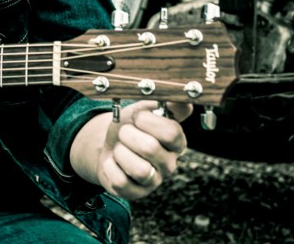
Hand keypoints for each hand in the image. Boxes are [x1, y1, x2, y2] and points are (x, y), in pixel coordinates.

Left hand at [74, 100, 190, 200]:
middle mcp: (169, 164)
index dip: (148, 121)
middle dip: (128, 135)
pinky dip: (110, 167)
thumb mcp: (145, 109)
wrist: (108, 145)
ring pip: (139, 170)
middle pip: (151, 148)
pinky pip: (121, 182)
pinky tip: (113, 161)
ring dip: (121, 153)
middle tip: (124, 132)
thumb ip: (166, 104)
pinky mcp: (136, 193)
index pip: (171, 132)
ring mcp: (154, 181)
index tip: (137, 117)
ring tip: (120, 148)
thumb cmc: (130, 127)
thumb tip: (186, 101)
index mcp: (176, 142)